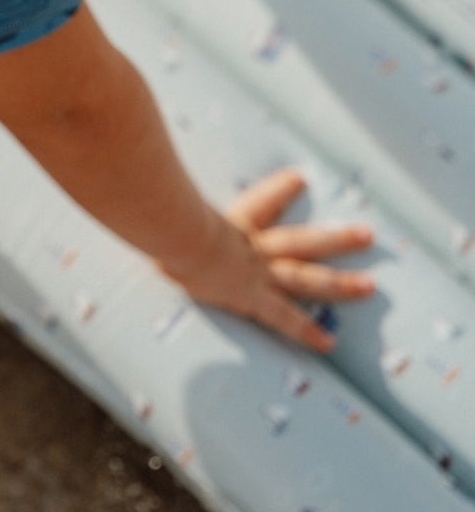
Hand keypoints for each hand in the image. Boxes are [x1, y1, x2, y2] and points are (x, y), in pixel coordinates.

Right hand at [157, 167, 375, 351]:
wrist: (179, 234)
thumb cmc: (166, 214)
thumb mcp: (164, 195)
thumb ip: (158, 183)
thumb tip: (141, 169)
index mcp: (233, 220)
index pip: (263, 201)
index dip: (281, 189)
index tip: (300, 178)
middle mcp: (253, 246)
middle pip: (303, 240)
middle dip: (336, 238)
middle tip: (368, 235)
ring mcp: (256, 272)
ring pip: (307, 276)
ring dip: (340, 281)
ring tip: (370, 285)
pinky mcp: (250, 297)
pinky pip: (284, 317)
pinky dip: (307, 330)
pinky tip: (329, 343)